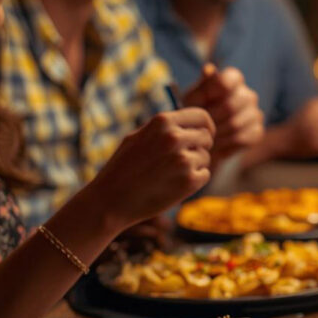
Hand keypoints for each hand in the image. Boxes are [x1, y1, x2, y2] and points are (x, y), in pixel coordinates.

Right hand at [88, 108, 213, 229]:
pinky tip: (173, 184)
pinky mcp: (190, 181)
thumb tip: (192, 122)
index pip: (202, 116)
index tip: (203, 135)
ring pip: (206, 157)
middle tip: (179, 159)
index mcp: (162, 122)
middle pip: (207, 137)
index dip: (205, 127)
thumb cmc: (123, 168)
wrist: (110, 201)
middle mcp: (175, 138)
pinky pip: (205, 175)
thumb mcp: (138, 137)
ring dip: (194, 165)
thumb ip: (164, 128)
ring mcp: (183, 160)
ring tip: (169, 173)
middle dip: (198, 147)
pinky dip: (194, 180)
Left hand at [183, 64, 263, 159]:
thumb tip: (208, 69)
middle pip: (230, 106)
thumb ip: (201, 86)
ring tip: (203, 136)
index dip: (209, 93)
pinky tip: (215, 145)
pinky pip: (242, 138)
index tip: (197, 103)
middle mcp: (248, 95)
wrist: (203, 136)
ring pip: (235, 124)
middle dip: (210, 118)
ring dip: (216, 133)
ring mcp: (255, 113)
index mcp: (234, 80)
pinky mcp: (257, 131)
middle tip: (197, 126)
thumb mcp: (192, 99)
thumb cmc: (196, 112)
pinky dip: (225, 143)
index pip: (227, 81)